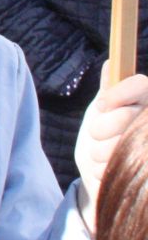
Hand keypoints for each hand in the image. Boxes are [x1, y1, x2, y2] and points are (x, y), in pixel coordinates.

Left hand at [75, 71, 147, 220]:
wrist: (102, 175)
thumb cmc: (104, 137)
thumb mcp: (102, 110)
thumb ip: (110, 90)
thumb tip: (110, 64)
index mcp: (145, 101)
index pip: (141, 85)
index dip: (120, 93)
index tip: (102, 104)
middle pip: (128, 115)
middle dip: (103, 126)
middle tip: (96, 134)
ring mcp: (146, 146)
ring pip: (125, 142)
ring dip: (102, 151)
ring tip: (99, 154)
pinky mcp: (144, 169)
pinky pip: (128, 166)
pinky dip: (105, 170)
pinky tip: (106, 170)